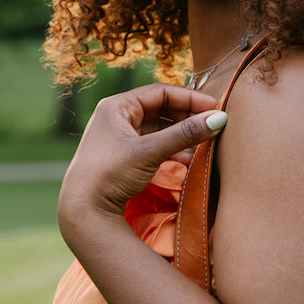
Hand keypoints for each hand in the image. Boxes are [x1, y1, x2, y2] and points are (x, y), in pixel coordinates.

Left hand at [58, 83, 227, 226]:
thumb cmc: (110, 173)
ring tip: (204, 144)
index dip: (189, 98)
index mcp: (117, 106)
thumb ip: (184, 135)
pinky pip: (154, 146)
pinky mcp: (124, 157)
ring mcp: (120, 138)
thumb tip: (219, 118)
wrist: (84, 210)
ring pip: (159, 130)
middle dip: (187, 118)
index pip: (160, 93)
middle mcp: (117, 117)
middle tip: (212, 125)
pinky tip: (188, 161)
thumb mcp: (149, 151)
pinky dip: (172, 151)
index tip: (215, 107)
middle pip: (161, 110)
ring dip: (181, 136)